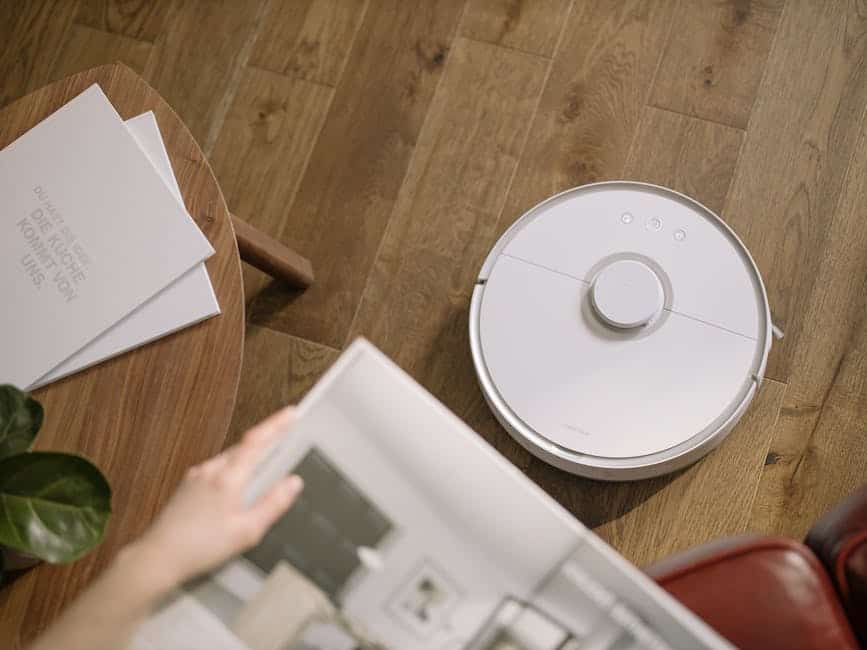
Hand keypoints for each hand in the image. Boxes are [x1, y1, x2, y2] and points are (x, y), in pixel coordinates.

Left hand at [127, 407, 302, 589]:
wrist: (158, 557)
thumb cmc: (200, 548)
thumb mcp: (247, 531)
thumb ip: (273, 504)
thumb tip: (293, 484)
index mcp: (228, 479)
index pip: (257, 441)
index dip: (276, 424)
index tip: (290, 413)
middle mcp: (210, 471)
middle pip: (243, 446)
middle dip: (265, 441)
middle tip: (283, 440)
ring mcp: (196, 476)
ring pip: (229, 458)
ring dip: (247, 458)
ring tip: (261, 470)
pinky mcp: (187, 485)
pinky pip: (216, 469)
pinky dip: (231, 470)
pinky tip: (233, 489)